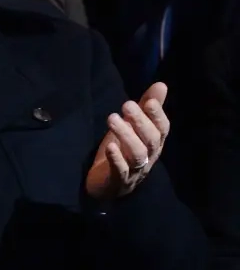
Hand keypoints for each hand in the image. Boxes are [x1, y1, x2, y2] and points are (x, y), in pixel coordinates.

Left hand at [85, 83, 169, 199]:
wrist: (107, 185)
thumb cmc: (123, 150)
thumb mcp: (134, 127)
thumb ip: (147, 107)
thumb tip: (162, 84)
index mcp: (154, 143)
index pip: (162, 129)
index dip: (158, 116)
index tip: (149, 101)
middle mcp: (149, 157)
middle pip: (150, 140)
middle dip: (140, 122)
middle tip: (127, 105)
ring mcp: (135, 170)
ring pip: (137, 154)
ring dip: (126, 136)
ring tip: (112, 118)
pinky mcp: (118, 180)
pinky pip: (121, 170)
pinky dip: (117, 159)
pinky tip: (110, 147)